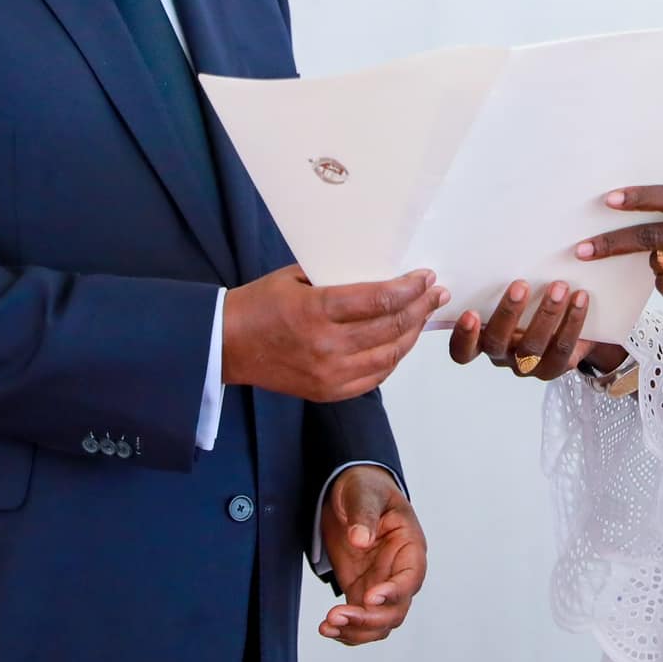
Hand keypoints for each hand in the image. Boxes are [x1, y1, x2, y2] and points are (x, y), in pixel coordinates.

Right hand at [222, 265, 447, 401]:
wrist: (226, 346)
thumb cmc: (259, 305)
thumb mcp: (295, 277)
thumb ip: (336, 276)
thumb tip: (380, 270)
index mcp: (316, 310)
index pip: (379, 299)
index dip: (410, 288)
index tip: (425, 277)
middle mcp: (326, 345)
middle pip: (391, 326)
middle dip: (420, 307)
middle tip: (436, 293)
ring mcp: (329, 374)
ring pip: (389, 355)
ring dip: (412, 333)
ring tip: (423, 315)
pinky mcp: (328, 392)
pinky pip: (375, 377)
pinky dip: (393, 358)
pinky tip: (401, 342)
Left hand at [317, 466, 426, 645]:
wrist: (348, 493)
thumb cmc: (365, 488)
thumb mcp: (364, 492)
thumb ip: (363, 514)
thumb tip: (360, 539)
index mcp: (410, 547)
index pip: (411, 578)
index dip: (395, 592)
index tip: (370, 597)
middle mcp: (399, 572)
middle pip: (396, 609)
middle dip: (369, 619)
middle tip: (338, 615)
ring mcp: (380, 584)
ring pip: (379, 623)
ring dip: (356, 630)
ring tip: (329, 625)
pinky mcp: (360, 591)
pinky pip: (359, 620)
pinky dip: (345, 629)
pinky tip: (326, 628)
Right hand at [448, 279, 618, 380]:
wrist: (570, 329)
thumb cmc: (530, 304)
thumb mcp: (514, 296)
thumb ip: (501, 283)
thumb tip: (504, 246)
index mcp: (483, 341)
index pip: (462, 351)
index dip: (464, 336)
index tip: (469, 312)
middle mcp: (502, 356)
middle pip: (496, 342)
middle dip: (508, 313)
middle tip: (521, 285)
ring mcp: (528, 366)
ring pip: (533, 346)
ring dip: (546, 314)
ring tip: (559, 286)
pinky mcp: (556, 368)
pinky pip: (563, 347)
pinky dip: (573, 320)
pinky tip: (580, 298)